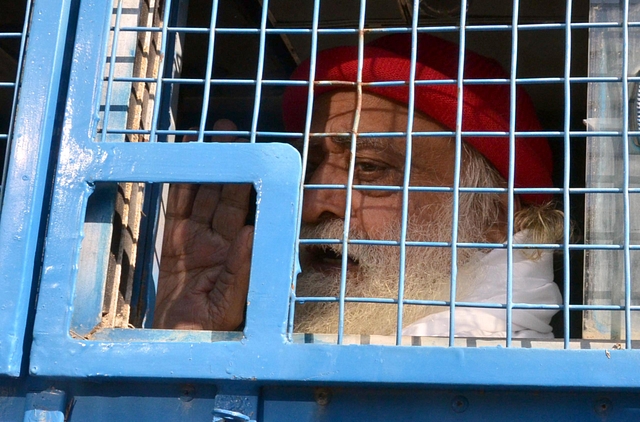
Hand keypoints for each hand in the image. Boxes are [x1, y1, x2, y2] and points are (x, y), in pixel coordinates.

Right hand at [153, 120, 253, 330]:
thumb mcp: (234, 305)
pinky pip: (177, 208)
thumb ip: (243, 269)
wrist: (178, 344)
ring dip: (209, 166)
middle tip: (234, 132)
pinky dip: (181, 184)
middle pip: (229, 196)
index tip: (262, 156)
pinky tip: (184, 160)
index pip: (253, 211)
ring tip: (213, 136)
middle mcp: (223, 242)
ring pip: (205, 195)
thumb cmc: (212, 331)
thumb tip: (252, 231)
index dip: (256, 184)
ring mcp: (197, 240)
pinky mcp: (173, 243)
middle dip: (232, 164)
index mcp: (243, 254)